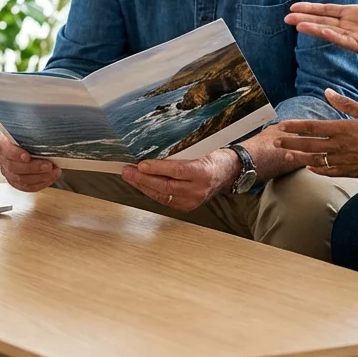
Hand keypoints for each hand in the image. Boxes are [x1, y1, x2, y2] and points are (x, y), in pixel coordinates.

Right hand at [0, 134, 60, 191]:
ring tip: (54, 172)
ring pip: (21, 179)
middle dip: (33, 168)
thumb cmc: (28, 134)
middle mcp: (2, 158)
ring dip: (40, 177)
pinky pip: (26, 187)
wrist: (28, 142)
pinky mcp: (15, 181)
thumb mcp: (28, 128)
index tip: (28, 156)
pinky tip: (50, 178)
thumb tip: (46, 128)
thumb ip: (32, 129)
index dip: (15, 154)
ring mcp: (8, 171)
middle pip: (13, 167)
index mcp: (2, 142)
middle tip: (48, 165)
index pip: (4, 149)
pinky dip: (40, 184)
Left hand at [121, 149, 238, 211]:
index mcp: (203, 172)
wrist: (230, 173)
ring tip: (130, 177)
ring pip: (163, 195)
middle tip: (127, 171)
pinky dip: (152, 192)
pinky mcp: (188, 206)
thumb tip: (154, 151)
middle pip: (166, 186)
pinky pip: (166, 200)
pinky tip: (142, 185)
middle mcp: (199, 189)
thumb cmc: (214, 158)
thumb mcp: (201, 149)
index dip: (157, 168)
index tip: (141, 165)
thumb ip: (180, 153)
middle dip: (143, 179)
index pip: (177, 171)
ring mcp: (194, 200)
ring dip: (143, 186)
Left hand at [275, 89, 357, 178]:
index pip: (312, 127)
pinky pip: (328, 171)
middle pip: (308, 145)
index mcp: (342, 129)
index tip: (281, 126)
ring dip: (299, 157)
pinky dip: (317, 169)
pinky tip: (309, 168)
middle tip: (275, 143)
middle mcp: (339, 146)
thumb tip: (327, 92)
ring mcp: (343, 160)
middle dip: (290, 143)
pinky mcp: (350, 171)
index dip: (295, 127)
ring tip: (286, 156)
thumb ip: (345, 104)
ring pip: (315, 160)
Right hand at [284, 0, 357, 62]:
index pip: (327, 10)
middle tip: (287, 17)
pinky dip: (333, 37)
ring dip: (313, 28)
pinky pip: (345, 41)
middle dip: (305, 19)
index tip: (294, 6)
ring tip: (297, 25)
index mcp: (352, 13)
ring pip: (329, 31)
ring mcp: (354, 37)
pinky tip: (322, 32)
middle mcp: (349, 25)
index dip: (311, 8)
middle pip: (323, 21)